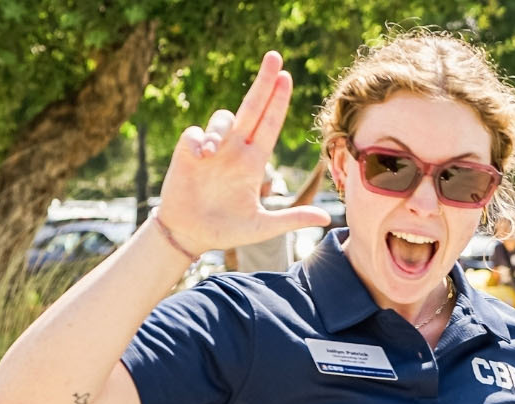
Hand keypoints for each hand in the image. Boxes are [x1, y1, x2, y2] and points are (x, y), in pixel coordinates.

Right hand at [155, 51, 329, 252]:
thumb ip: (292, 219)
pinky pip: (195, 133)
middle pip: (252, 107)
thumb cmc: (227, 229)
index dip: (278, 101)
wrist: (190, 235)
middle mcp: (235, 149)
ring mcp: (212, 150)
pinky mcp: (188, 153)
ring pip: (223, 118)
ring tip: (214, 153)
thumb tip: (326, 219)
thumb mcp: (263, 226)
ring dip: (221, 128)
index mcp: (254, 161)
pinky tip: (201, 156)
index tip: (288, 77)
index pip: (270, 123)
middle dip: (263, 81)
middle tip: (275, 56)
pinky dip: (199, 140)